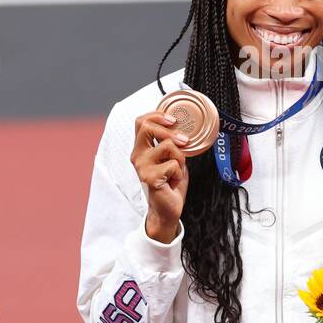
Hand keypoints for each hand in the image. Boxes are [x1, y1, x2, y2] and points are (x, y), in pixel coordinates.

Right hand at [131, 111, 189, 242]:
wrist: (168, 207)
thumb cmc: (170, 181)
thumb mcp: (172, 157)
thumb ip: (171, 142)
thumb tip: (181, 126)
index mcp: (142, 148)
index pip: (141, 122)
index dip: (157, 115)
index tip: (173, 120)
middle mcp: (137, 155)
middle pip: (148, 127)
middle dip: (171, 131)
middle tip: (185, 141)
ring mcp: (141, 166)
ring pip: (167, 145)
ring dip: (180, 157)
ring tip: (177, 170)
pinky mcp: (149, 177)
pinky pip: (173, 164)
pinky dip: (179, 172)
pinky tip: (173, 181)